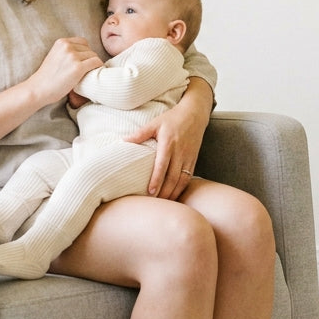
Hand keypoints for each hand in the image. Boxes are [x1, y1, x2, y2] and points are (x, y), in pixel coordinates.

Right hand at [31, 38, 102, 104]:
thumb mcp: (55, 56)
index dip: (85, 52)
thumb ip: (66, 52)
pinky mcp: (78, 68)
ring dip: (93, 64)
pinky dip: (98, 68)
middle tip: (86, 70)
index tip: (82, 62)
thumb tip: (85, 53)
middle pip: (89, 49)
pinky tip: (94, 74)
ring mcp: (73, 56)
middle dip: (89, 59)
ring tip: (88, 73)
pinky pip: (96, 63)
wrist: (38, 89)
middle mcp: (67, 46)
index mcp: (61, 42)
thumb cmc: (47, 77)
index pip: (83, 42)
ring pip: (94, 56)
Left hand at [125, 78, 211, 199]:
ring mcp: (188, 157)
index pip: (162, 165)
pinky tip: (174, 196)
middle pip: (172, 177)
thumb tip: (123, 141)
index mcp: (168, 143)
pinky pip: (188, 178)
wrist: (195, 114)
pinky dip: (181, 189)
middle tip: (155, 204)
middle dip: (164, 192)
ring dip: (173, 193)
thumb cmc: (172, 118)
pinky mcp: (193, 160)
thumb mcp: (155, 123)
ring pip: (181, 180)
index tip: (150, 192)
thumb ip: (140, 134)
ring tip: (163, 204)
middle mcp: (180, 152)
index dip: (157, 180)